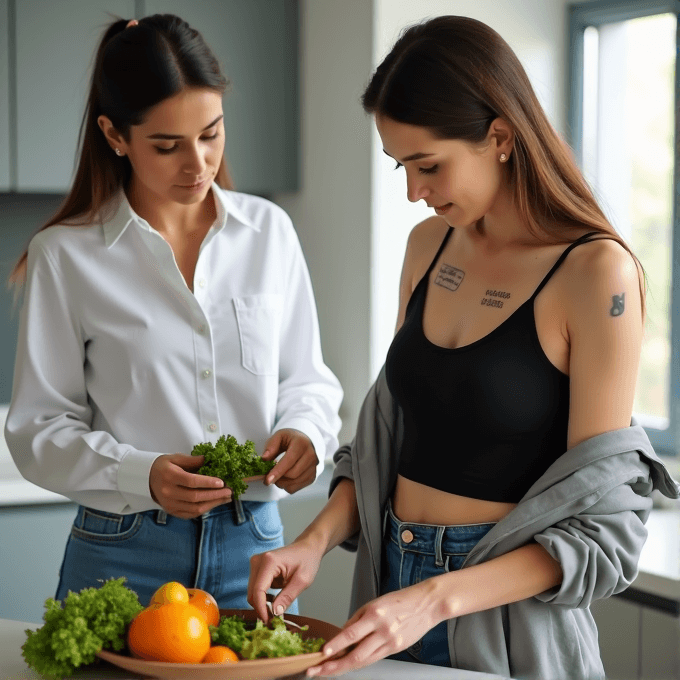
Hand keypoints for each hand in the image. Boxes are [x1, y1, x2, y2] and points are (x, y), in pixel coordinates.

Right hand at [149, 453, 232, 518]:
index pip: (191, 482)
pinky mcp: (172, 511)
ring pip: (195, 508)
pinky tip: (215, 503)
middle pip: (195, 497)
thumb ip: (192, 460)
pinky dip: (205, 509)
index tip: (222, 482)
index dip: (208, 482)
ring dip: (213, 504)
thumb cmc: (163, 466)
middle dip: (215, 495)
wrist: (146, 478)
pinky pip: (191, 514)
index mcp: (169, 477)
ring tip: (226, 498)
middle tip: (229, 491)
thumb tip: (209, 459)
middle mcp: (168, 492)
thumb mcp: (175, 457)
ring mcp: (169, 504)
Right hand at [247, 537, 324, 622]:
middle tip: (274, 620)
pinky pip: (256, 588)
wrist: (307, 548)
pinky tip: (275, 598)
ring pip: (253, 592)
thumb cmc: (307, 560)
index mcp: (269, 562)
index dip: (261, 609)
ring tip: (277, 608)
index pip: (258, 590)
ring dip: (263, 603)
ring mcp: (256, 563)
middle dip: (261, 608)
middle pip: (252, 592)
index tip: (269, 622)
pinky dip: (263, 597)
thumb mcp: (302, 581)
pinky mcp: (257, 568)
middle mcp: (258, 561)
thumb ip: (287, 597)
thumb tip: (274, 613)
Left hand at [261, 428, 317, 493]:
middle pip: (293, 474)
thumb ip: (271, 446)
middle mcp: (311, 455)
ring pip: (295, 482)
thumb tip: (264, 458)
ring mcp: (313, 467)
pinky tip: (284, 479)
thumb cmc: (290, 439)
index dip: (278, 471)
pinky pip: (297, 487)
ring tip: (276, 475)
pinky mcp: (312, 476)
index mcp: (301, 443)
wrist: (304, 442)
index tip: (267, 480)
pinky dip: (287, 486)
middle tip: (269, 475)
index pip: (290, 460)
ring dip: (282, 483)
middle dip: (278, 478)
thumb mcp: (279, 436)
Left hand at [306, 583, 443, 676]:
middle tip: (318, 670)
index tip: (323, 653)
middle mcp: (383, 630)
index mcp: (375, 614)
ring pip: (363, 661)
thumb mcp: (374, 603)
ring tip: (327, 671)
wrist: (425, 605)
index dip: (336, 645)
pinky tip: (348, 665)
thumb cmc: (400, 600)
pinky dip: (359, 663)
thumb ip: (358, 620)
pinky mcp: (396, 650)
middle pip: (356, 655)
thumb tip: (342, 635)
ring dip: (344, 668)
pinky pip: (373, 659)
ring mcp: (390, 642)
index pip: (351, 633)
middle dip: (335, 666)